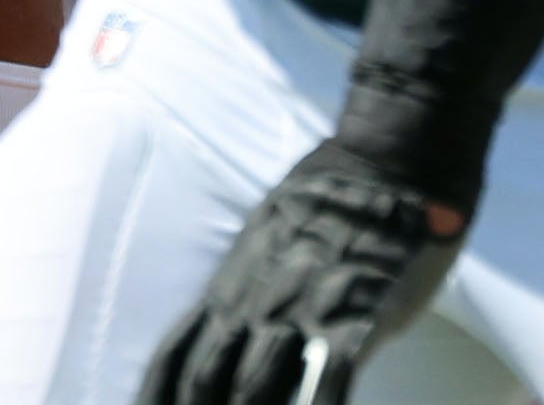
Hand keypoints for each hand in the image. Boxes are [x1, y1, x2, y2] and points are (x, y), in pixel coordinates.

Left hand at [141, 142, 467, 404]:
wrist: (388, 161)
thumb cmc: (331, 200)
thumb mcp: (265, 241)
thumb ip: (245, 288)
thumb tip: (231, 324)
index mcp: (228, 287)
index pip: (173, 355)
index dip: (155, 397)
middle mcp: (254, 303)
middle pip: (205, 381)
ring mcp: (303, 311)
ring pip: (257, 390)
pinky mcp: (356, 318)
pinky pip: (330, 383)